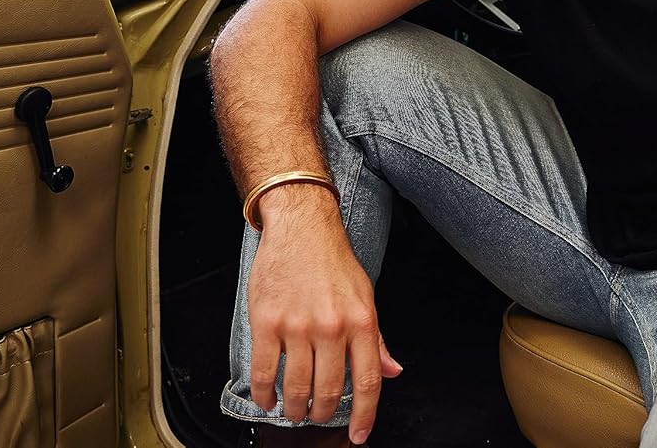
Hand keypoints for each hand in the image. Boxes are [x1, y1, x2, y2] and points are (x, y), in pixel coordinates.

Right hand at [245, 186, 402, 443]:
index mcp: (361, 321)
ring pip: (295, 386)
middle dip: (321, 413)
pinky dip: (265, 393)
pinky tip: (268, 398)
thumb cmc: (334, 262)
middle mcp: (332, 326)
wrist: (302, 229)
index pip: (367, 380)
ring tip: (294, 410)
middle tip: (316, 416)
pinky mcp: (267, 322)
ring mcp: (298, 326)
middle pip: (328, 390)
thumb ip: (377, 339)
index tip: (359, 437)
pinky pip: (264, 371)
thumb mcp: (366, 297)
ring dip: (294, 408)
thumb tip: (393, 371)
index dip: (364, 415)